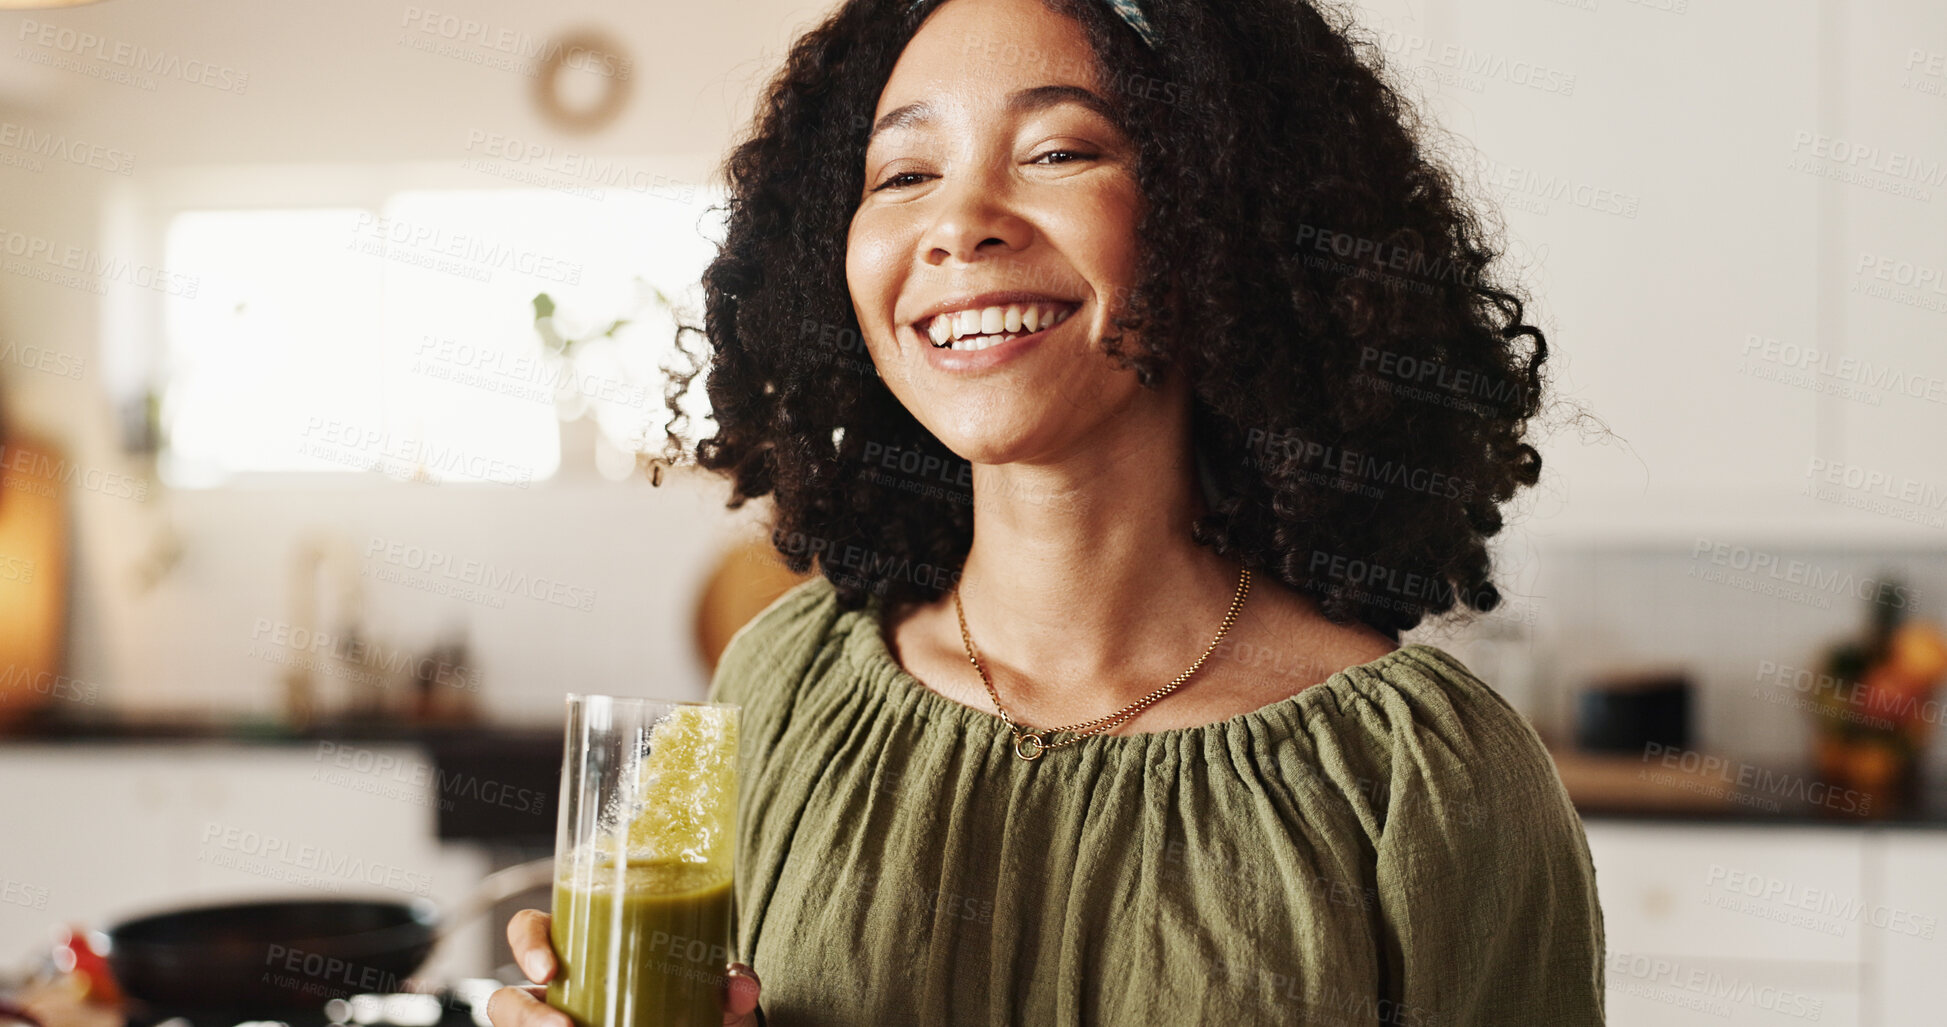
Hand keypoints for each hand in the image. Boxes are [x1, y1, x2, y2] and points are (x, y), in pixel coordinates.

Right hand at [486, 909, 763, 1026]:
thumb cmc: (698, 1002)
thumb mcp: (715, 990)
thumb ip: (731, 983)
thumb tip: (739, 986)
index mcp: (585, 949)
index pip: (532, 929)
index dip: (527, 943)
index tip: (550, 970)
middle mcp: (562, 991)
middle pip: (507, 996)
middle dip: (521, 1014)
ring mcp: (560, 1022)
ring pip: (515, 1026)